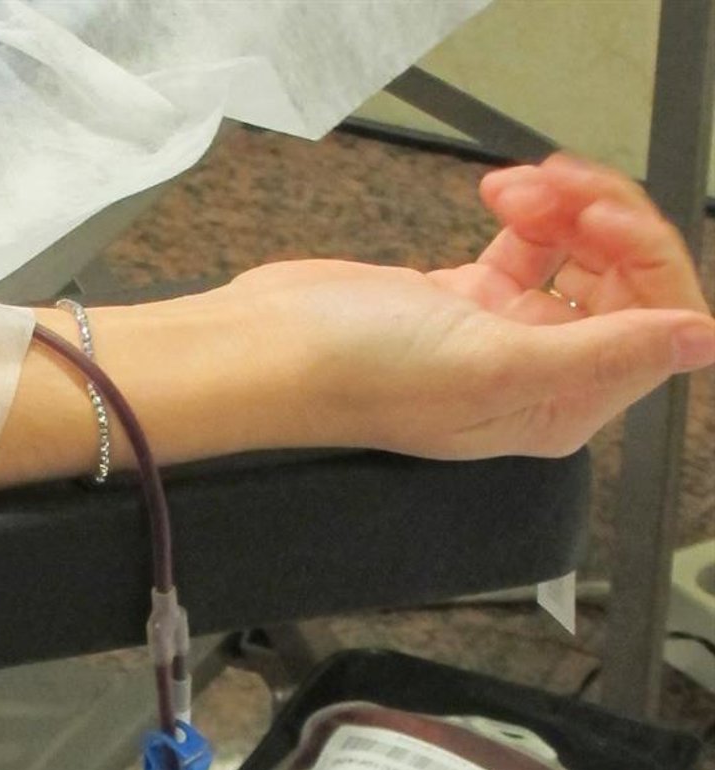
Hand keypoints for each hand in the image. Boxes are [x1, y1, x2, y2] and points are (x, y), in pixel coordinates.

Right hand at [213, 154, 714, 460]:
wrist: (270, 349)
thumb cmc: (360, 373)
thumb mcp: (495, 365)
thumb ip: (605, 355)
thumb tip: (702, 343)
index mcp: (556, 408)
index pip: (656, 328)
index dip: (643, 262)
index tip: (597, 224)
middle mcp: (541, 377)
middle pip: (627, 283)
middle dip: (604, 220)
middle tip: (555, 192)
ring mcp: (505, 336)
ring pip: (584, 254)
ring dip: (567, 205)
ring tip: (516, 189)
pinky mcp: (471, 299)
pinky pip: (536, 243)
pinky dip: (529, 209)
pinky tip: (497, 194)